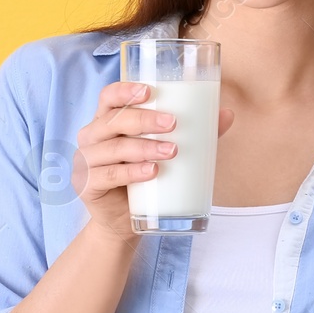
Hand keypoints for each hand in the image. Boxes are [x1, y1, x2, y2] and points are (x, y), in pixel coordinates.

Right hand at [74, 81, 234, 244]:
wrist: (124, 222)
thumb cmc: (145, 178)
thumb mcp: (167, 152)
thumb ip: (195, 133)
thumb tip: (227, 114)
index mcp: (107, 121)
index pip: (108, 97)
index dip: (125, 90)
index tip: (150, 91)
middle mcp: (92, 137)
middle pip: (113, 119)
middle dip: (144, 119)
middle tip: (173, 124)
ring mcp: (86, 162)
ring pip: (112, 147)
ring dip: (143, 147)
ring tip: (171, 151)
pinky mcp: (87, 186)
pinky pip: (107, 175)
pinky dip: (130, 172)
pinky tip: (151, 172)